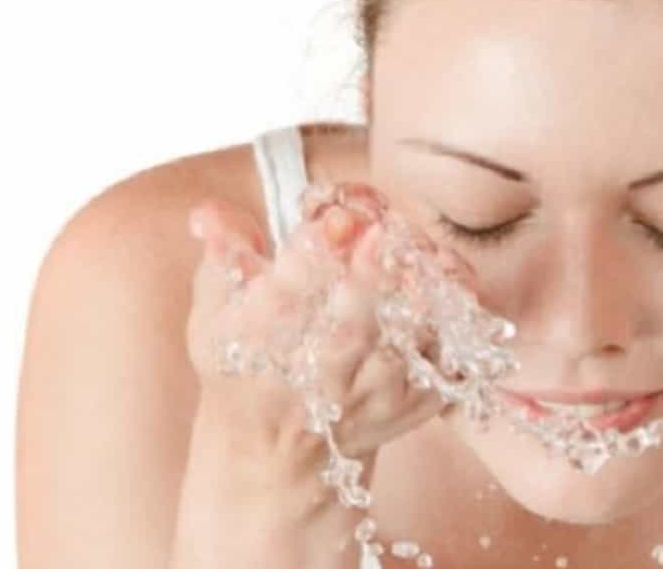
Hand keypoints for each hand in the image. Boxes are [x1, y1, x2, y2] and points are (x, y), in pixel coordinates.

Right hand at [185, 183, 459, 465]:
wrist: (278, 452)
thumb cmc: (245, 366)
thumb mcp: (213, 313)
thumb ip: (221, 253)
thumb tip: (211, 211)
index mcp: (257, 353)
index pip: (280, 305)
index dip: (307, 260)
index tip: (330, 219)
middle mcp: (317, 382)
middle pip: (348, 332)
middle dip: (364, 282)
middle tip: (380, 232)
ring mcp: (373, 398)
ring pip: (404, 347)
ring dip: (414, 295)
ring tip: (417, 252)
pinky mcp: (416, 404)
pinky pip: (447, 362)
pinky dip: (451, 319)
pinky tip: (443, 279)